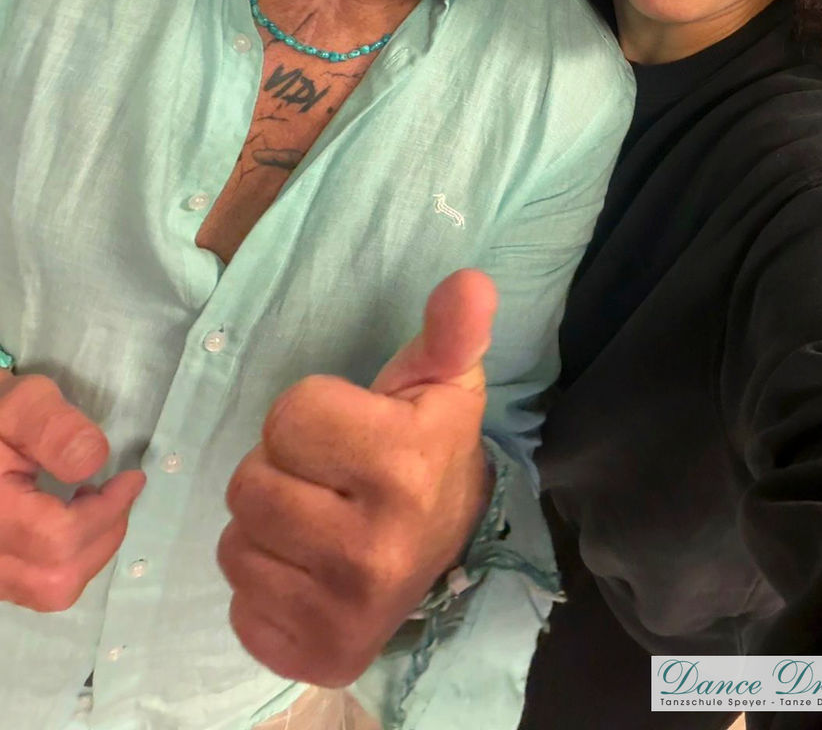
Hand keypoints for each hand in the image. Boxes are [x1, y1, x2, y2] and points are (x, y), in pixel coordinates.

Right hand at [0, 371, 144, 610]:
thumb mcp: (22, 405)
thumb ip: (53, 429)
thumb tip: (94, 461)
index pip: (59, 538)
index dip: (107, 512)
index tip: (131, 479)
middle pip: (56, 579)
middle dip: (103, 534)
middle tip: (115, 492)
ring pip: (47, 591)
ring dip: (87, 551)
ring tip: (88, 504)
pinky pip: (35, 588)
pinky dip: (65, 561)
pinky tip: (67, 523)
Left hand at [219, 270, 497, 686]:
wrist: (450, 547)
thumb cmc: (428, 446)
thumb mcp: (443, 382)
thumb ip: (449, 329)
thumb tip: (470, 281)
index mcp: (404, 468)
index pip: (289, 417)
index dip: (310, 414)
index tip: (347, 428)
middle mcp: (374, 550)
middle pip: (249, 483)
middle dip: (279, 469)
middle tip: (324, 476)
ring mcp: (344, 611)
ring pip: (235, 544)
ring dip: (263, 526)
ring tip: (312, 518)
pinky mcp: (317, 655)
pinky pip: (239, 604)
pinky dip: (263, 583)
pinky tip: (305, 569)